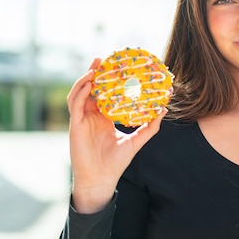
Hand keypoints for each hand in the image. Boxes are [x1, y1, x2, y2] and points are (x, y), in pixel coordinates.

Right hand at [67, 58, 164, 212]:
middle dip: (94, 73)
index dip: (107, 80)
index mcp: (102, 118)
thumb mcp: (136, 141)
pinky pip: (75, 105)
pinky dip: (80, 92)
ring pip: (79, 94)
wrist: (102, 179)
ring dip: (85, 79)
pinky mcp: (74, 126)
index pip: (104, 94)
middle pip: (89, 89)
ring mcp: (81, 120)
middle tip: (102, 58)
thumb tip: (164, 110)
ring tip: (94, 67)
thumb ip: (150, 126)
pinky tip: (89, 84)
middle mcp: (90, 116)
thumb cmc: (116, 162)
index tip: (117, 66)